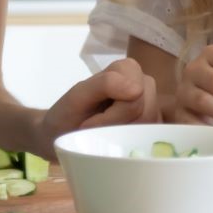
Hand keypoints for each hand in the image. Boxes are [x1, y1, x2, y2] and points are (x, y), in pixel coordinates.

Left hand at [37, 58, 159, 152]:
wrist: (60, 136)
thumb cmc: (66, 115)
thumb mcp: (77, 97)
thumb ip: (105, 84)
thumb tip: (137, 89)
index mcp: (127, 68)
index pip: (136, 97)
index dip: (112, 116)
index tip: (89, 123)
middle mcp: (144, 82)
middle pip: (146, 112)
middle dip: (118, 127)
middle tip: (95, 130)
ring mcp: (151, 104)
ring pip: (150, 126)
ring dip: (125, 136)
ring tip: (104, 134)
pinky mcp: (152, 125)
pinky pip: (152, 138)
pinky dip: (134, 143)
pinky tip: (118, 141)